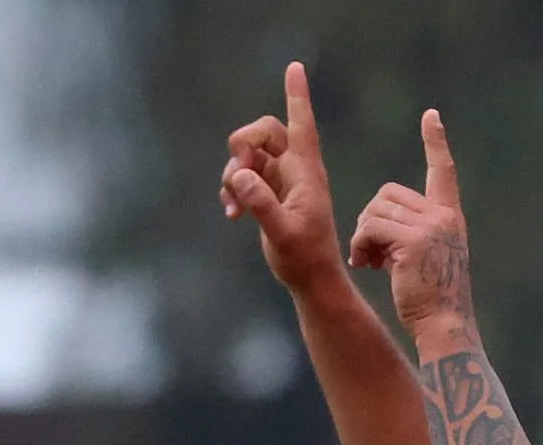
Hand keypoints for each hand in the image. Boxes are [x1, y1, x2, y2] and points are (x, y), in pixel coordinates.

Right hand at [220, 62, 345, 293]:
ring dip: (233, 174)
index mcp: (306, 171)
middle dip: (244, 145)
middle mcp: (294, 169)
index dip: (297, 96)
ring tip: (232, 205)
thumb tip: (240, 175)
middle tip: (237, 171)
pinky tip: (232, 214)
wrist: (310, 278)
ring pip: (248, 156)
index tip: (295, 67)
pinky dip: (233, 190)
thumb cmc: (305, 257)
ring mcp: (279, 180)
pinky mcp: (267, 194)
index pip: (302, 125)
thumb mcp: (282, 232)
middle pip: (263, 131)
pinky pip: (242, 177)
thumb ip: (261, 203)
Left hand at [347, 109, 475, 338]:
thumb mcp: (429, 259)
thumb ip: (411, 233)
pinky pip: (372, 228)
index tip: (431, 117)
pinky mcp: (412, 241)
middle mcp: (443, 217)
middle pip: (389, 194)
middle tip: (370, 251)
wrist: (445, 326)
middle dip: (372, 219)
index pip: (443, 172)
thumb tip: (376, 223)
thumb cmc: (433, 301)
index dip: (436, 144)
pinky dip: (362, 245)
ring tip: (369, 261)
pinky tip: (367, 265)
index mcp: (450, 218)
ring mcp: (430, 228)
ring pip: (376, 210)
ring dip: (364, 235)